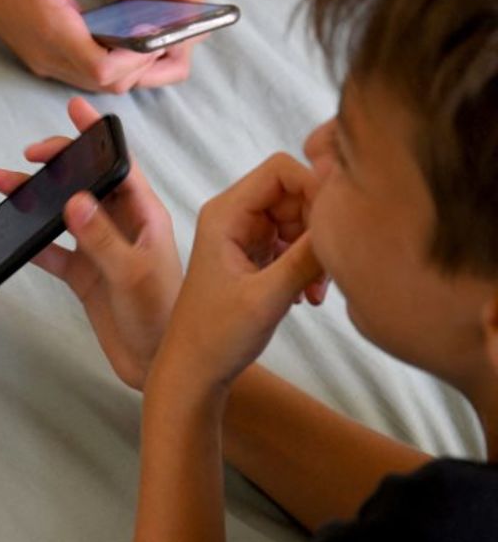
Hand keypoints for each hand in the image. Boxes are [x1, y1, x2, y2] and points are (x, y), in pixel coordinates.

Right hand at [0, 0, 205, 90]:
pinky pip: (85, 74)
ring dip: (128, 66)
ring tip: (151, 35)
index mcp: (53, 34)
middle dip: (142, 65)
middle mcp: (49, 57)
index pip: (106, 69)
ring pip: (98, 83)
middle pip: (108, 84)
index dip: (138, 57)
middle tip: (166, 34)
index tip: (158, 33)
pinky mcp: (43, 59)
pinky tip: (122, 36)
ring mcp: (45, 62)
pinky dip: (110, 62)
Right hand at [0, 98, 181, 388]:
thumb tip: (73, 200)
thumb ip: (102, 238)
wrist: (161, 366)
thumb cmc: (165, 319)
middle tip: (31, 155)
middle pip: (85, 181)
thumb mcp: (134, 275)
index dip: (96, 137)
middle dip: (58, 162)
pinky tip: (14, 236)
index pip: (118, 163)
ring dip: (36, 198)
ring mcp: (101, 251)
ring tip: (3, 183)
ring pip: (63, 213)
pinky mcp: (85, 276)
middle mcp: (123, 227)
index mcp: (145, 215)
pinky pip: (53, 251)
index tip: (74, 111)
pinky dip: (33, 241)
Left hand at [152, 154, 326, 390]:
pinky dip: (308, 266)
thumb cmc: (217, 336)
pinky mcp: (254, 257)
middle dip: (319, 226)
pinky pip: (294, 244)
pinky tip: (307, 298)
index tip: (337, 225)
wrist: (195, 372)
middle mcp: (233, 218)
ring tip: (314, 291)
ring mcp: (244, 237)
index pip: (281, 170)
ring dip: (317, 251)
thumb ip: (308, 255)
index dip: (315, 187)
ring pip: (300, 220)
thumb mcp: (268, 295)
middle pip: (296, 193)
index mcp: (224, 214)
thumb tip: (345, 220)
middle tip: (327, 268)